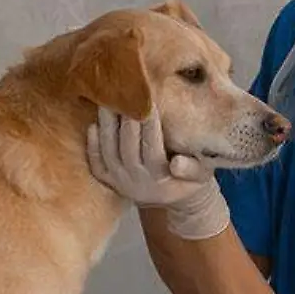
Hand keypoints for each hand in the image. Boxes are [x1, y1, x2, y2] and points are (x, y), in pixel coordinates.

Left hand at [86, 106, 230, 240]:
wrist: (172, 199)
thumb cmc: (189, 180)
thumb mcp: (201, 177)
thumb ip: (193, 169)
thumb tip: (176, 163)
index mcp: (160, 178)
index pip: (153, 149)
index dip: (150, 127)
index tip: (150, 103)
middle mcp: (136, 181)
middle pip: (127, 148)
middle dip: (127, 121)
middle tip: (125, 94)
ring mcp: (119, 181)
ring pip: (109, 153)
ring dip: (107, 127)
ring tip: (107, 100)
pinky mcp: (108, 181)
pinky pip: (96, 163)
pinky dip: (93, 145)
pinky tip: (93, 125)